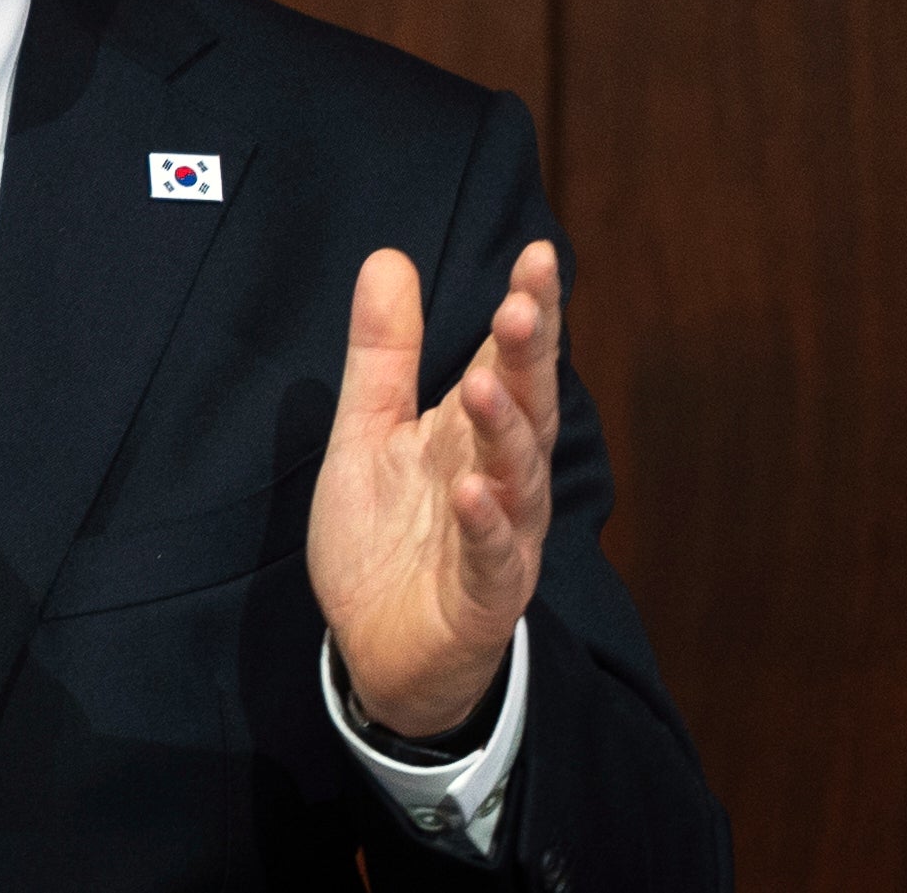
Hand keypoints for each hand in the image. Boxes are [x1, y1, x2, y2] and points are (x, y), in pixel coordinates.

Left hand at [306, 242, 562, 735]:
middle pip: (527, 408)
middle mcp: (501, 478)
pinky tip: (473, 491)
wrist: (377, 652)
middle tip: (524, 305)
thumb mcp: (367, 433)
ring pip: (519, 478)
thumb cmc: (386, 538)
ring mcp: (501, 538)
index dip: (528, 310)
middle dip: (529, 358)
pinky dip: (485, 523)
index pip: (507, 361)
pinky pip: (492, 557)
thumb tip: (388, 257)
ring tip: (484, 383)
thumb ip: (382, 354)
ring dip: (506, 430)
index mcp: (472, 433)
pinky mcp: (483, 597)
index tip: (539, 255)